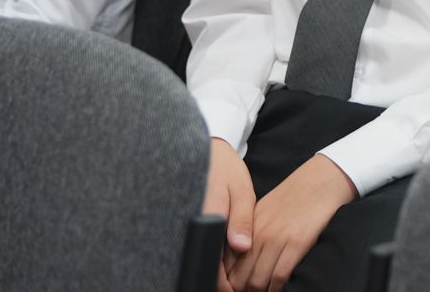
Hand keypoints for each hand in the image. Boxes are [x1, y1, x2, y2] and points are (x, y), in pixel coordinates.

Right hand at [202, 138, 254, 291]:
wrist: (207, 151)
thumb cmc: (226, 170)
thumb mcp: (240, 192)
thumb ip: (241, 220)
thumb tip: (242, 248)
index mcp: (206, 220)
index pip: (210, 265)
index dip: (223, 284)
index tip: (237, 291)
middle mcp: (192, 227)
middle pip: (204, 266)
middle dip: (220, 280)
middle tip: (239, 286)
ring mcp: (188, 227)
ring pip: (201, 259)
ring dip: (216, 270)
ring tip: (235, 275)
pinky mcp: (189, 225)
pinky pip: (199, 247)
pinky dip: (212, 256)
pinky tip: (226, 255)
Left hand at [225, 154, 357, 291]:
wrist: (322, 179)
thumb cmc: (294, 196)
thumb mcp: (262, 211)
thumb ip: (247, 234)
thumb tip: (235, 259)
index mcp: (246, 226)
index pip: (225, 265)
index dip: (228, 283)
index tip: (234, 288)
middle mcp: (258, 234)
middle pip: (239, 278)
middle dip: (242, 291)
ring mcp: (277, 238)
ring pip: (257, 282)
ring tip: (267, 291)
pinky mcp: (298, 242)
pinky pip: (279, 276)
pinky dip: (277, 288)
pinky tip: (280, 287)